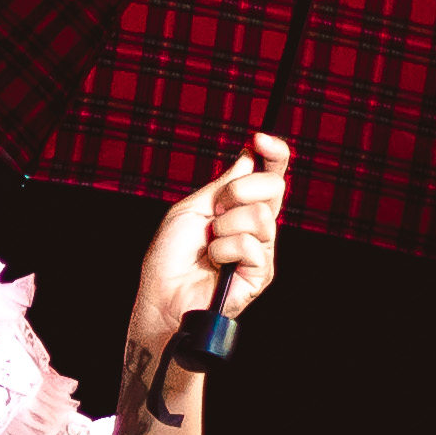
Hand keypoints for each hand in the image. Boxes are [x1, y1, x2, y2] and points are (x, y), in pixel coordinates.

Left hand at [128, 135, 292, 342]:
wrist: (161, 296)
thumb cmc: (170, 256)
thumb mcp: (192, 208)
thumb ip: (223, 185)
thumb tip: (249, 157)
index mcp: (240, 206)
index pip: (269, 174)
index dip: (273, 153)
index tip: (260, 138)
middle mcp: (256, 225)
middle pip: (274, 187)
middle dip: (239, 191)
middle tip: (215, 211)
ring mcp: (261, 249)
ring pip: (261, 216)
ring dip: (225, 227)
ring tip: (209, 246)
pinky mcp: (261, 273)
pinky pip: (250, 245)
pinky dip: (223, 250)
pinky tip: (214, 263)